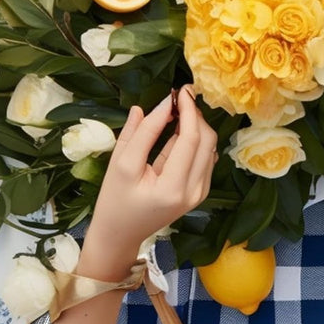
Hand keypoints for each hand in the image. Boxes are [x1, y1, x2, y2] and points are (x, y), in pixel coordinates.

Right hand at [79, 87, 217, 280]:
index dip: (189, 110)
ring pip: (209, 148)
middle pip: (207, 141)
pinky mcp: (198, 192)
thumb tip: (161, 103)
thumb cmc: (114, 200)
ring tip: (175, 111)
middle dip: (195, 115)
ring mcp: (199, 194)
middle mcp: (194, 192)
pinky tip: (178, 131)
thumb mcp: (122, 163)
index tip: (179, 89)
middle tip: (177, 98)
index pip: (191, 139)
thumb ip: (141, 132)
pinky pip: (204, 158)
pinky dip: (195, 140)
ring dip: (196, 126)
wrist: (119, 234)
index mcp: (174, 187)